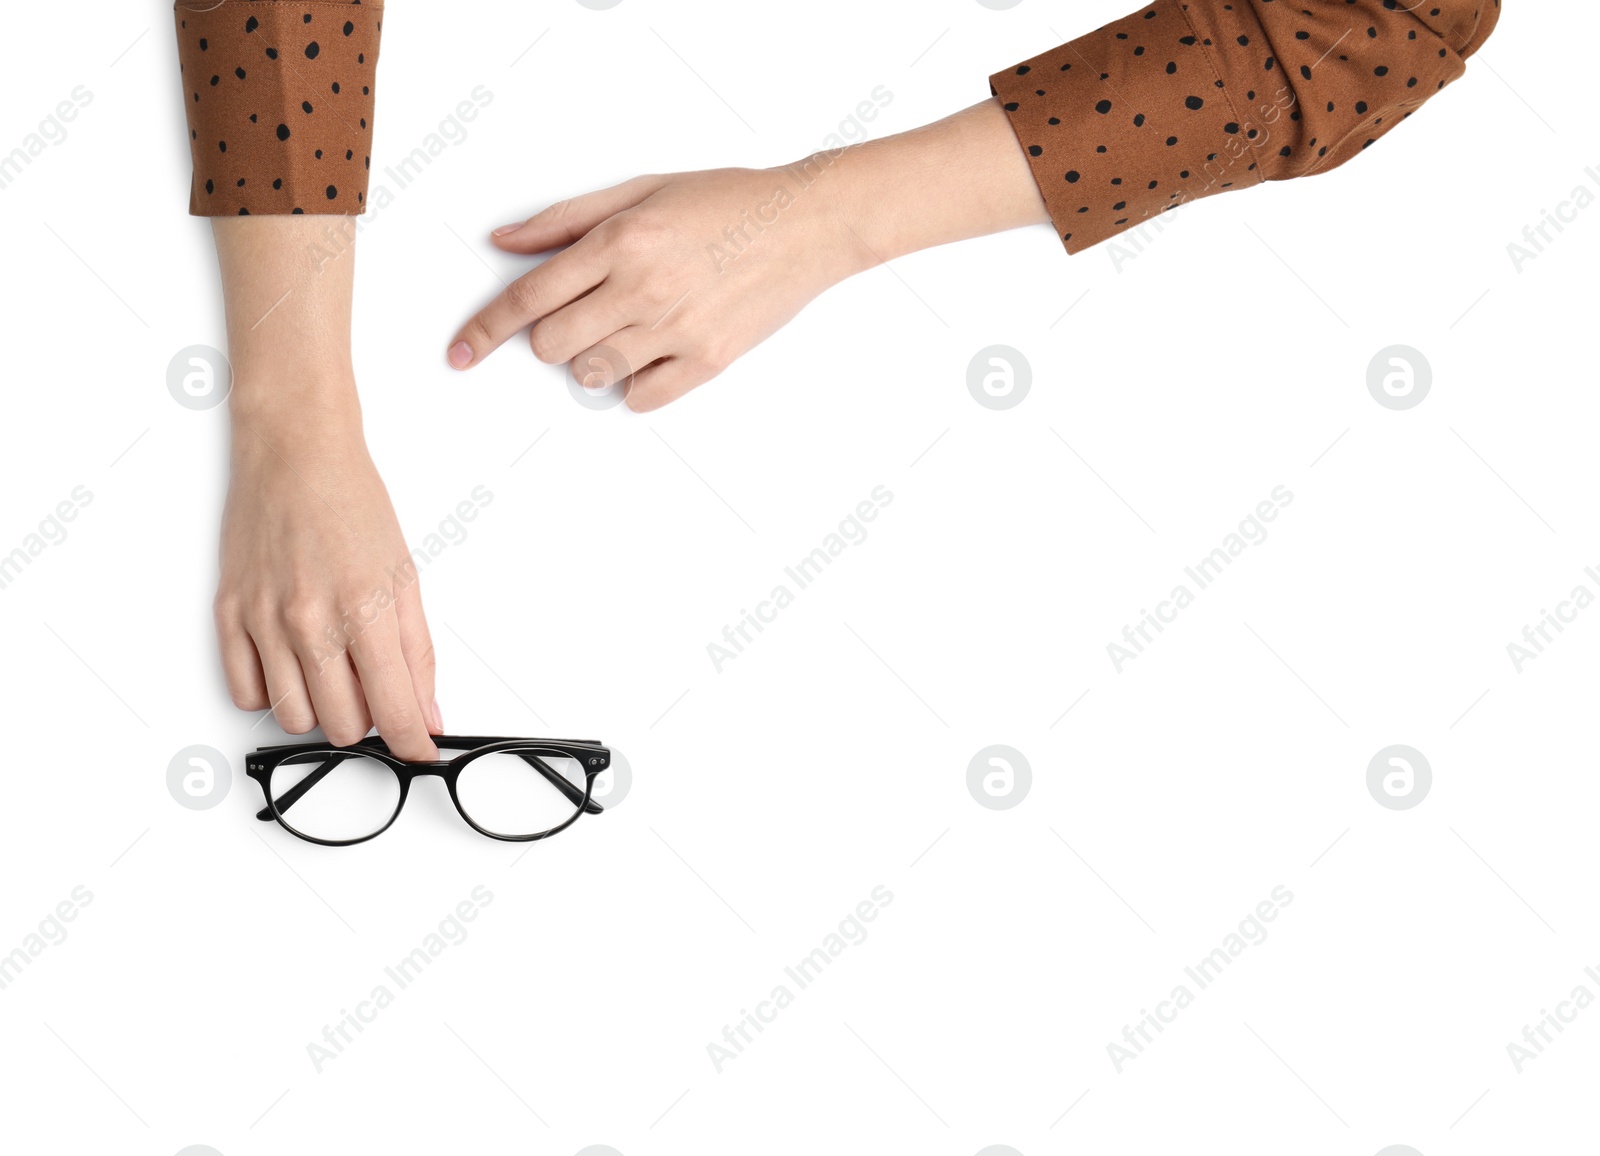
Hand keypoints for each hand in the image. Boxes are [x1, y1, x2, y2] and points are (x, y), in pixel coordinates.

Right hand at [215, 396, 440, 759]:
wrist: (295, 454)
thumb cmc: (352, 505)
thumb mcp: (405, 577)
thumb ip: (417, 653)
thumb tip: (428, 712)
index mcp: (364, 608)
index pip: (394, 708)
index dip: (414, 741)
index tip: (422, 751)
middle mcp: (310, 620)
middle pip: (342, 725)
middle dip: (369, 720)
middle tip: (377, 691)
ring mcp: (264, 620)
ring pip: (294, 718)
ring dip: (322, 711)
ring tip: (336, 674)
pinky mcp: (229, 614)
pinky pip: (247, 693)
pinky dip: (274, 694)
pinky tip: (294, 666)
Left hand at [447, 166, 866, 411]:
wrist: (806, 224)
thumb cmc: (728, 201)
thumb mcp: (641, 190)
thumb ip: (567, 220)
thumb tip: (507, 242)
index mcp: (620, 242)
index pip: (529, 298)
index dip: (485, 329)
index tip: (462, 351)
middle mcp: (642, 289)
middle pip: (552, 344)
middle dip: (550, 336)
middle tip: (581, 314)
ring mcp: (676, 329)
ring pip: (592, 374)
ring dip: (591, 359)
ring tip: (623, 329)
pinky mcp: (708, 360)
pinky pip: (642, 397)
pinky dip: (633, 385)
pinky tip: (649, 354)